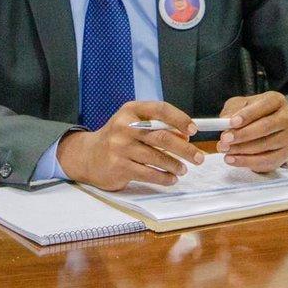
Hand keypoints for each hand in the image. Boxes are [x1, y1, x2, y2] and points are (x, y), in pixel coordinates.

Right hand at [57, 100, 206, 190]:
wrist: (88, 155)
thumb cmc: (118, 138)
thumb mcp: (133, 124)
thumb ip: (157, 127)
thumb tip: (185, 138)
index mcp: (131, 110)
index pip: (160, 109)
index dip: (180, 119)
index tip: (193, 130)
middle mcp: (124, 127)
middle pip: (162, 137)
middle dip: (185, 149)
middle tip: (199, 157)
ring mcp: (119, 147)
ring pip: (156, 158)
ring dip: (175, 165)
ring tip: (184, 169)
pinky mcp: (118, 167)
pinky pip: (148, 174)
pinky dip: (163, 178)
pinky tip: (170, 178)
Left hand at [219, 91, 287, 171]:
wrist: (272, 130)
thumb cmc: (254, 114)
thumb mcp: (241, 105)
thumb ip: (232, 110)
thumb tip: (224, 121)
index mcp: (276, 101)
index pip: (264, 106)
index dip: (247, 114)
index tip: (231, 122)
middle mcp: (287, 117)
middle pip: (266, 127)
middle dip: (243, 134)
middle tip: (225, 139)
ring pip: (265, 145)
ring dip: (241, 149)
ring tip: (224, 149)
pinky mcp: (285, 154)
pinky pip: (265, 160)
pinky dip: (246, 161)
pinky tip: (232, 159)